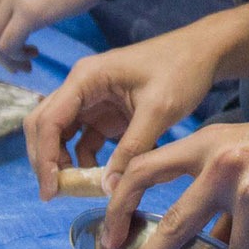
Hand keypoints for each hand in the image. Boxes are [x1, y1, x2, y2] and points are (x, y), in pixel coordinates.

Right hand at [23, 27, 236, 194]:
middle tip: (55, 194)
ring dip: (63, 162)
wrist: (204, 54)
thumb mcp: (158, 111)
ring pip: (61, 135)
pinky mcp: (106, 113)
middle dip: (45, 160)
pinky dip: (86, 161)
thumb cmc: (181, 70)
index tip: (51, 190)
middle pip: (45, 126)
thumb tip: (108, 187)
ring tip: (79, 190)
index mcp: (86, 78)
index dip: (44, 157)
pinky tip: (103, 179)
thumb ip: (132, 149)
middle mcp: (82, 87)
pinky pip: (84, 140)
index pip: (49, 120)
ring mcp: (92, 100)